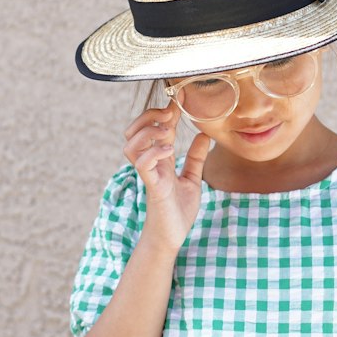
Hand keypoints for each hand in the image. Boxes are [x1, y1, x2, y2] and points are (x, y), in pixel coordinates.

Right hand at [122, 102, 211, 254]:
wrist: (172, 238)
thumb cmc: (178, 211)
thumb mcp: (192, 179)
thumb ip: (196, 158)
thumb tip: (204, 135)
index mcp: (160, 159)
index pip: (157, 128)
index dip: (166, 111)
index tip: (179, 98)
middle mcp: (151, 163)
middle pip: (134, 130)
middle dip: (149, 116)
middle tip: (170, 115)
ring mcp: (149, 174)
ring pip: (131, 144)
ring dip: (148, 132)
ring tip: (167, 133)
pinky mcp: (152, 187)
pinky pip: (142, 164)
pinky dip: (154, 152)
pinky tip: (169, 150)